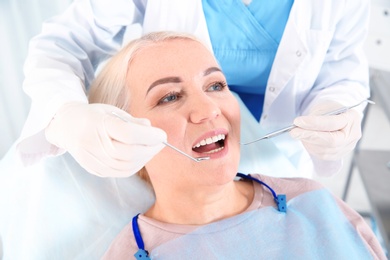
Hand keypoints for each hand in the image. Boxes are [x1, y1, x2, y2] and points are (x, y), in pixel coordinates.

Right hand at [45, 102, 166, 176]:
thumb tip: (150, 128)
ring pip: (127, 165)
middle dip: (151, 148)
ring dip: (146, 158)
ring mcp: (93, 160)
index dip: (149, 136)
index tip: (162, 134)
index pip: (128, 134)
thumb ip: (132, 121)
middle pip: (130, 152)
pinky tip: (142, 157)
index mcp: (97, 124)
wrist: (66, 127)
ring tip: (153, 148)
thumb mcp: (111, 111)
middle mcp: (93, 144)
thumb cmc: (93, 116)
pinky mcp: (96, 170)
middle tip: (161, 142)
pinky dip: (136, 165)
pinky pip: (121, 172)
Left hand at [290, 101, 362, 160]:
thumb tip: (300, 126)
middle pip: (332, 141)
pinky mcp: (339, 155)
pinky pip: (323, 155)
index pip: (332, 123)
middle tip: (294, 132)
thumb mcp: (323, 108)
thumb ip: (315, 117)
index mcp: (352, 118)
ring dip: (308, 142)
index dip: (314, 123)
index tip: (298, 121)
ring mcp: (347, 147)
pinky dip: (311, 147)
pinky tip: (305, 140)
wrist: (335, 118)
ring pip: (325, 150)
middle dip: (310, 136)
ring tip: (299, 134)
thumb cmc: (329, 111)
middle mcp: (353, 134)